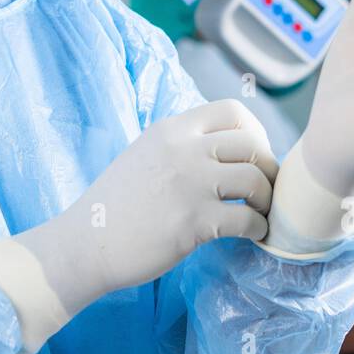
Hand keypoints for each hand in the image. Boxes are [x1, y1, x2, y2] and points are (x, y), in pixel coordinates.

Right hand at [0, 99, 278, 353]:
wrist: (85, 243)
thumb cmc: (115, 205)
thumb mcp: (145, 155)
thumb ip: (181, 146)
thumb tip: (224, 148)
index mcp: (171, 130)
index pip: (232, 110)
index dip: (255, 131)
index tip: (253, 157)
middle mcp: (183, 149)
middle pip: (252, 142)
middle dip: (268, 166)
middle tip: (264, 188)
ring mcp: (190, 184)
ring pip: (256, 178)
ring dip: (266, 198)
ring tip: (259, 212)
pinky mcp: (194, 222)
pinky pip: (247, 219)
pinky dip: (258, 228)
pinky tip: (251, 235)